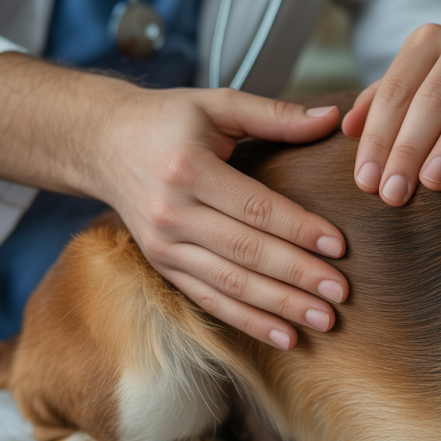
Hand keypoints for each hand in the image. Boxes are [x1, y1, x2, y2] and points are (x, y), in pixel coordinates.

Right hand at [97, 88, 349, 349]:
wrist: (101, 145)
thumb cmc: (167, 121)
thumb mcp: (218, 104)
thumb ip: (276, 115)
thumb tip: (334, 118)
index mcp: (188, 169)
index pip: (255, 207)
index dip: (299, 229)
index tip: (339, 246)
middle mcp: (172, 212)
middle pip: (246, 252)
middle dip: (297, 275)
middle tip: (340, 292)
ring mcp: (164, 246)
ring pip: (230, 284)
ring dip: (279, 307)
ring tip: (323, 320)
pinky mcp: (162, 267)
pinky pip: (210, 301)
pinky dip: (249, 322)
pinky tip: (285, 336)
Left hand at [342, 24, 440, 205]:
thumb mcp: (411, 93)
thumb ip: (380, 106)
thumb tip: (347, 129)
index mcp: (427, 42)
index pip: (396, 91)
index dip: (379, 138)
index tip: (367, 182)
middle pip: (433, 95)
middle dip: (410, 148)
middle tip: (395, 193)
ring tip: (435, 181)